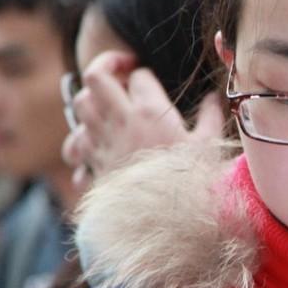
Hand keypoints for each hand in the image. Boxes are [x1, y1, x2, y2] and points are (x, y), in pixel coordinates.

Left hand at [62, 50, 225, 187]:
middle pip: (96, 76)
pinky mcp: (93, 165)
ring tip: (110, 108)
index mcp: (150, 111)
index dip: (145, 74)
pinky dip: (80, 141)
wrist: (165, 221)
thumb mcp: (209, 146)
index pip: (139, 75)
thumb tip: (213, 98)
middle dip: (106, 66)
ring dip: (92, 101)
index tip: (153, 82)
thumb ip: (210, 117)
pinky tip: (95, 144)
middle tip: (121, 73)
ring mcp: (102, 142)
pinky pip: (74, 144)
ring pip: (80, 105)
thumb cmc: (191, 181)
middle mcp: (120, 121)